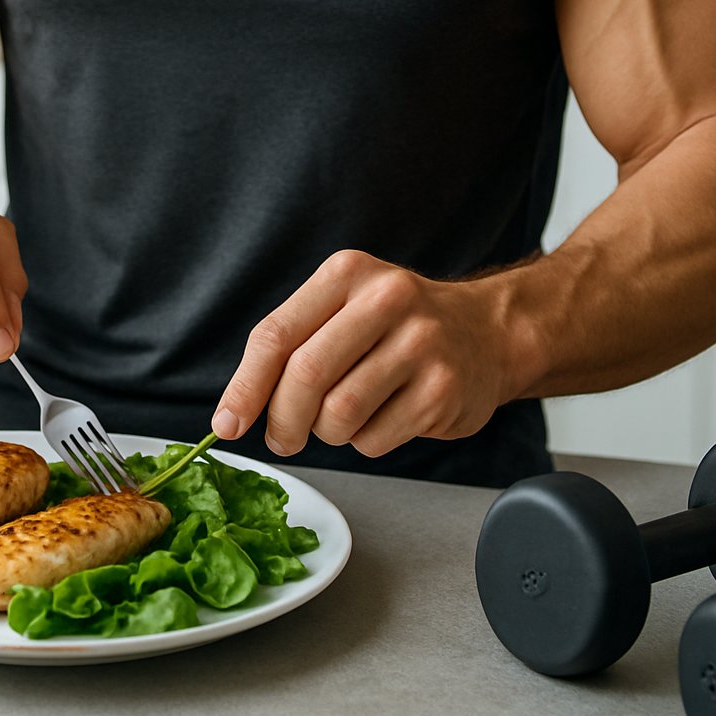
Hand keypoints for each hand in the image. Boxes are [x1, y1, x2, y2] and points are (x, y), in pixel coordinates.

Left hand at [211, 250, 516, 457]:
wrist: (488, 332)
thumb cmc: (397, 326)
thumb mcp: (342, 308)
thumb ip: (292, 346)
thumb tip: (235, 410)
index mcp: (346, 274)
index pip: (275, 335)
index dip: (245, 387)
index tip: (227, 423)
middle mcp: (386, 300)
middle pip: (304, 377)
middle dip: (282, 421)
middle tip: (281, 439)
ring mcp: (420, 345)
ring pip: (338, 415)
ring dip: (327, 433)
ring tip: (342, 419)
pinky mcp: (442, 390)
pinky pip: (374, 439)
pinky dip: (365, 442)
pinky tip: (384, 418)